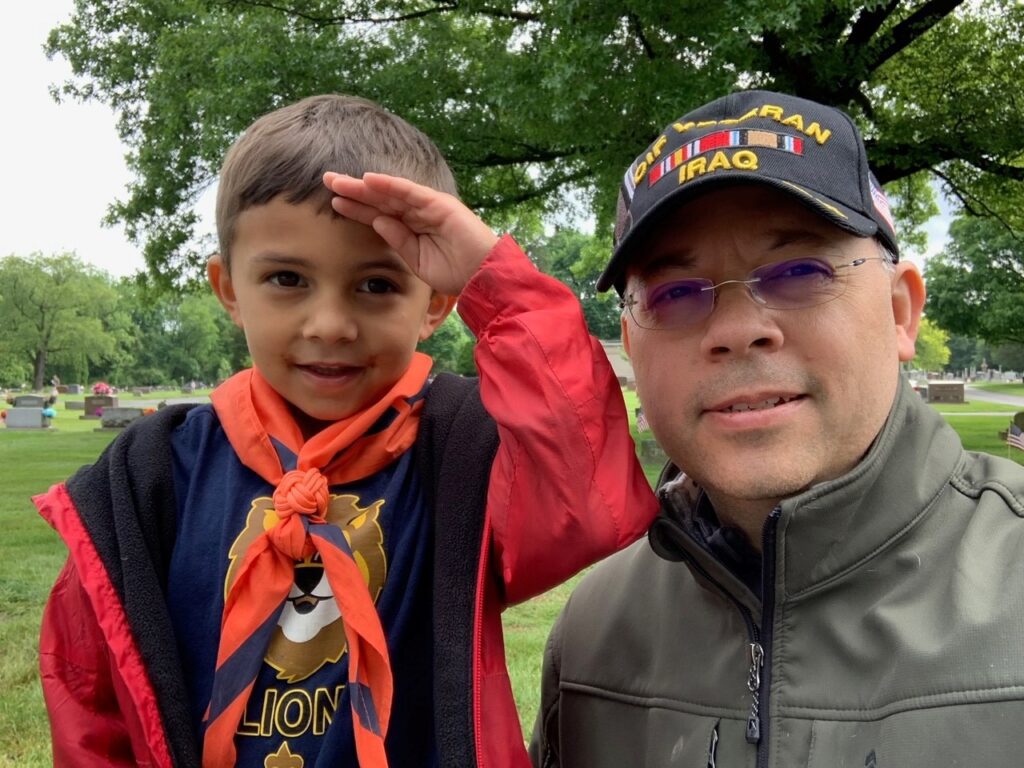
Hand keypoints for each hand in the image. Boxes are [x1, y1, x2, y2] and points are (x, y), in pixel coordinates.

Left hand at [323, 172, 498, 294]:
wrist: (483, 275)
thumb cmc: (454, 271)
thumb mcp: (416, 259)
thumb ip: (398, 239)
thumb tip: (377, 220)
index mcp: (412, 225)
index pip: (378, 212)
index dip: (356, 207)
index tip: (333, 202)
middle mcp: (418, 211)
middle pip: (380, 198)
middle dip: (354, 190)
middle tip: (327, 180)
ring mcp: (429, 205)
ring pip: (391, 192)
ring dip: (365, 185)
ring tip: (339, 180)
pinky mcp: (440, 204)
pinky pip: (411, 192)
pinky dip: (391, 185)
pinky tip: (370, 180)